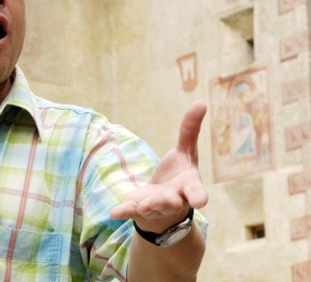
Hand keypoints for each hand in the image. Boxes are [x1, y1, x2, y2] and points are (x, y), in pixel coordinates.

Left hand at [110, 101, 208, 232]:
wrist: (164, 206)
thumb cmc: (178, 176)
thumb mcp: (186, 152)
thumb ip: (190, 130)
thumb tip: (201, 102)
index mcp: (188, 186)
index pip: (196, 191)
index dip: (198, 196)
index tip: (200, 201)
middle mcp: (174, 200)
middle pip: (173, 202)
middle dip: (169, 201)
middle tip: (168, 199)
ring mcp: (155, 207)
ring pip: (153, 208)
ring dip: (148, 206)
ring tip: (142, 205)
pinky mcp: (138, 209)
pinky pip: (130, 211)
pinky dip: (123, 211)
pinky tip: (114, 212)